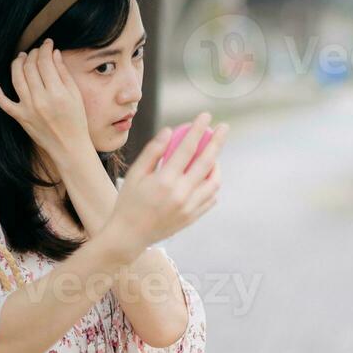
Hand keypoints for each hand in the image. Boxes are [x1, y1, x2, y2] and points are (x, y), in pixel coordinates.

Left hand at [0, 42, 92, 169]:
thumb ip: (64, 73)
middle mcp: (40, 99)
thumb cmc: (76, 121)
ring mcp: (28, 108)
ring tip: (21, 57)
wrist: (69, 146)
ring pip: (16, 78)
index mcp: (57, 92)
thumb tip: (54, 54)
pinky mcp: (20, 117)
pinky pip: (4, 103)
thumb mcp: (75, 95)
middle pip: (30, 67)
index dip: (45, 49)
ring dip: (17, 64)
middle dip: (33, 54)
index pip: (45, 62)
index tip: (48, 44)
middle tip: (36, 51)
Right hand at [107, 111, 225, 249]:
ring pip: (214, 182)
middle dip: (217, 142)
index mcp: (164, 181)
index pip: (187, 149)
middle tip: (224, 128)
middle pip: (206, 162)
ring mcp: (189, 208)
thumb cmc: (129, 202)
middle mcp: (180, 194)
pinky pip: (211, 198)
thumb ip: (153, 151)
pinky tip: (207, 177)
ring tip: (213, 156)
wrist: (129, 236)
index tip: (206, 116)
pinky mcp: (192, 218)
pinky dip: (212, 185)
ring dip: (217, 165)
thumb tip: (170, 131)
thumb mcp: (135, 174)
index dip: (198, 130)